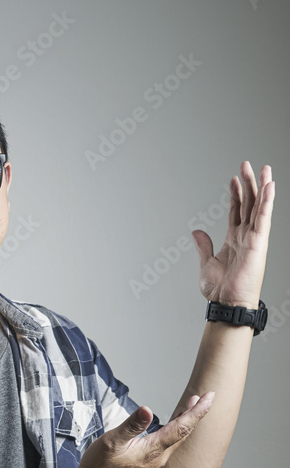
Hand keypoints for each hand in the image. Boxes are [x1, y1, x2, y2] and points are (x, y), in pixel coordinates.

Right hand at [72, 393, 214, 467]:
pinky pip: (165, 448)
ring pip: (174, 441)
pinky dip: (171, 434)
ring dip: (182, 424)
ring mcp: (152, 465)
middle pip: (182, 433)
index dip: (197, 410)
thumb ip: (132, 425)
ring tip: (186, 409)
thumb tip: (147, 409)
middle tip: (202, 397)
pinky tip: (165, 432)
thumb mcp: (112, 441)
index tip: (209, 396)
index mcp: (153, 450)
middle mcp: (158, 459)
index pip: (182, 426)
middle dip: (193, 414)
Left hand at [192, 161, 274, 307]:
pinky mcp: (258, 242)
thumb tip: (196, 231)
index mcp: (234, 240)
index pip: (236, 211)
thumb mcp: (206, 263)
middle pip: (249, 204)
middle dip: (248, 183)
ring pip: (259, 206)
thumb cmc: (220, 290)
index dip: (235, 194)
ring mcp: (254, 238)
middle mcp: (246, 236)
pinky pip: (264, 218)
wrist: (226, 303)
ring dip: (261, 186)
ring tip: (263, 168)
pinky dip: (267, 201)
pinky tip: (270, 185)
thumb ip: (204, 245)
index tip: (234, 179)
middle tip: (247, 164)